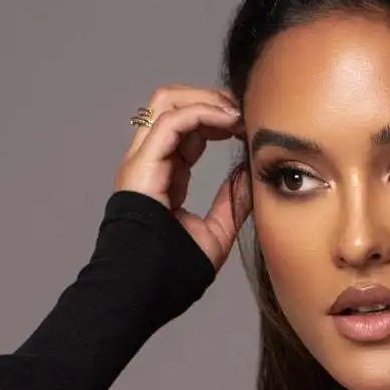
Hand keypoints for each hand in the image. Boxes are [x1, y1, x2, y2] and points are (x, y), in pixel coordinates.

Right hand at [113, 82, 250, 273]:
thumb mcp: (215, 233)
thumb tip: (249, 175)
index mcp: (162, 174)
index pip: (186, 128)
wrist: (144, 291)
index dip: (216, 118)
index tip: (246, 125)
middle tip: (243, 109)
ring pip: (166, 101)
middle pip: (172, 104)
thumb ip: (230, 203)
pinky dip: (202, 113)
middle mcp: (148, 161)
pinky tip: (228, 122)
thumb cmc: (172, 271)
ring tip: (237, 111)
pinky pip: (170, 121)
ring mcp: (141, 160)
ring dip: (205, 98)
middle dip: (210, 98)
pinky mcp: (141, 165)